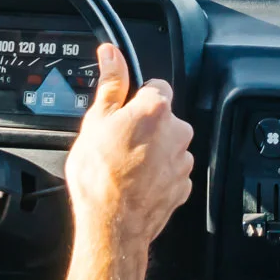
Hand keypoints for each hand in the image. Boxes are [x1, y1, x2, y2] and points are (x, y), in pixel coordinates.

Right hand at [63, 44, 193, 251]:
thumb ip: (111, 84)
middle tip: (117, 143)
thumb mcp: (95, 122)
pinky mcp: (184, 186)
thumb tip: (112, 54)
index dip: (136, 98)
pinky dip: (157, 174)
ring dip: (151, 151)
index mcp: (156, 109)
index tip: (122, 112)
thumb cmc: (100, 176)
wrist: (112, 225)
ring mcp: (183, 161)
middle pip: (163, 117)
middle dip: (144, 127)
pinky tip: (135, 183)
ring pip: (167, 145)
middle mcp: (178, 131)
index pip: (155, 86)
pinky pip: (171, 171)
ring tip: (124, 167)